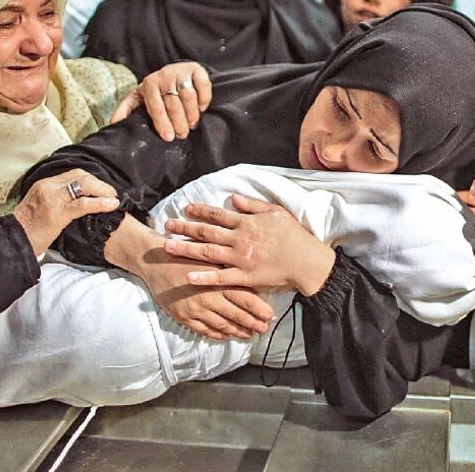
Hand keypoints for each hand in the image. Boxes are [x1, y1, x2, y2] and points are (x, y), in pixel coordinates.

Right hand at [13, 169, 119, 254]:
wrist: (12, 242)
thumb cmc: (27, 230)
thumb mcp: (39, 208)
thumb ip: (55, 200)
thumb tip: (76, 201)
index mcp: (44, 184)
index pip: (73, 174)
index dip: (91, 179)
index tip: (101, 187)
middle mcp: (48, 186)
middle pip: (81, 176)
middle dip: (100, 183)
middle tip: (111, 193)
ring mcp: (53, 198)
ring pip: (85, 185)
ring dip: (103, 191)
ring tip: (113, 199)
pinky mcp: (58, 212)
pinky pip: (84, 204)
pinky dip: (101, 203)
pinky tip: (111, 205)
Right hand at [105, 215, 273, 340]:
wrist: (155, 260)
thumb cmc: (186, 253)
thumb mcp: (211, 255)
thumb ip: (229, 266)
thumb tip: (251, 274)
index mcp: (219, 280)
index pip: (246, 299)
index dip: (260, 310)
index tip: (270, 316)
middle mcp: (210, 297)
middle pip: (237, 315)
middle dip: (253, 324)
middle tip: (264, 329)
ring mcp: (196, 309)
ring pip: (222, 325)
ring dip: (237, 331)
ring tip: (248, 334)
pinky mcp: (183, 316)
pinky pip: (203, 329)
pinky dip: (216, 334)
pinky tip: (225, 335)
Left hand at [109, 62, 211, 139]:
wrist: (175, 71)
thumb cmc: (156, 89)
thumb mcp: (139, 97)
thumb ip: (126, 109)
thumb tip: (113, 124)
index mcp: (149, 84)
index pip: (156, 107)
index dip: (162, 123)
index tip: (168, 137)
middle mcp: (164, 76)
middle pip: (173, 104)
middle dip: (178, 122)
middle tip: (182, 134)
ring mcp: (181, 72)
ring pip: (188, 96)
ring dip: (192, 114)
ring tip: (192, 125)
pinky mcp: (196, 70)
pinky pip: (202, 85)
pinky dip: (204, 98)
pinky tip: (201, 108)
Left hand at [163, 194, 336, 296]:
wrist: (307, 261)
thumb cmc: (294, 236)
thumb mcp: (276, 213)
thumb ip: (253, 205)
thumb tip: (234, 197)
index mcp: (247, 223)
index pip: (218, 215)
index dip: (200, 211)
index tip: (186, 209)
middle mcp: (240, 239)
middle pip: (206, 232)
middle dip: (184, 228)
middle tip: (167, 225)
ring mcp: (240, 259)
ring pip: (207, 252)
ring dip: (186, 249)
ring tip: (167, 246)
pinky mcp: (244, 276)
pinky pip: (220, 277)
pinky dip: (203, 276)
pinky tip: (187, 275)